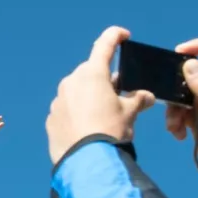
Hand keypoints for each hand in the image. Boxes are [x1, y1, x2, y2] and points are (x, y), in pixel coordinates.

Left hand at [46, 27, 155, 164]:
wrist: (87, 163)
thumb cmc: (110, 132)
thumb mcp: (130, 114)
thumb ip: (138, 100)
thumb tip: (146, 97)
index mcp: (92, 74)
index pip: (104, 45)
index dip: (115, 36)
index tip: (123, 34)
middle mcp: (71, 82)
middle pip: (90, 72)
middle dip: (104, 79)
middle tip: (118, 93)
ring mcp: (58, 100)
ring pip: (77, 91)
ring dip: (89, 97)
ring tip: (103, 116)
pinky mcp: (51, 118)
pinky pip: (67, 109)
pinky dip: (77, 113)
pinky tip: (87, 128)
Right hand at [163, 38, 197, 196]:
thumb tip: (189, 63)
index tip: (179, 52)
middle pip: (196, 77)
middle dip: (179, 87)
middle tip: (167, 98)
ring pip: (185, 97)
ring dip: (175, 109)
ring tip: (173, 127)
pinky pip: (183, 113)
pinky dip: (176, 121)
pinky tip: (176, 135)